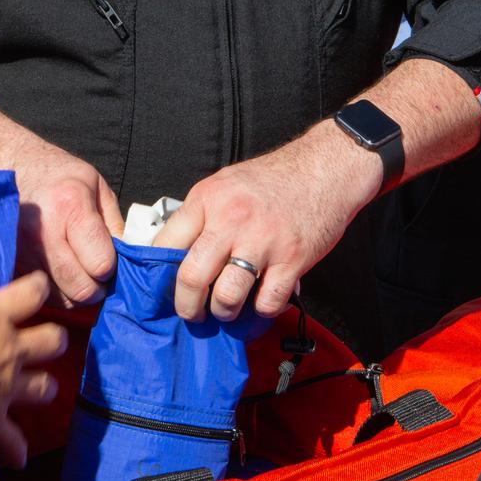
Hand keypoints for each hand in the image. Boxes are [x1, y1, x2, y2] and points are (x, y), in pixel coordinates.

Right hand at [0, 271, 66, 465]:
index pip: (32, 292)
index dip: (38, 288)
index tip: (38, 287)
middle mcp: (9, 350)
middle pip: (53, 340)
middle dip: (53, 342)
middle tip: (47, 341)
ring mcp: (8, 388)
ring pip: (46, 387)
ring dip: (44, 390)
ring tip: (39, 390)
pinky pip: (16, 441)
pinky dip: (17, 449)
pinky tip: (18, 456)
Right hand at [14, 137, 123, 307]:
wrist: (13, 167)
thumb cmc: (59, 176)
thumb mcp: (97, 186)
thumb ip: (115, 225)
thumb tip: (129, 262)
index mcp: (70, 206)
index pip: (101, 263)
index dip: (111, 268)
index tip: (108, 260)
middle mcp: (42, 232)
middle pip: (80, 288)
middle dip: (96, 288)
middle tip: (96, 274)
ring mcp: (21, 250)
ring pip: (61, 299)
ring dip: (75, 293)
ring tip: (76, 271)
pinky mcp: (9, 263)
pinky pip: (39, 296)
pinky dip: (54, 293)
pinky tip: (57, 274)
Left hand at [154, 124, 379, 322]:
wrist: (322, 169)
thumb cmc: (273, 178)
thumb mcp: (225, 183)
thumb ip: (202, 214)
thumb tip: (177, 249)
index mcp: (208, 199)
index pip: (166, 243)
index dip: (158, 272)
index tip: (162, 287)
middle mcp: (231, 220)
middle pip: (191, 278)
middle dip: (186, 306)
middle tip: (191, 312)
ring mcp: (262, 242)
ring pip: (226, 298)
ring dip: (223, 311)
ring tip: (227, 308)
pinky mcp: (291, 260)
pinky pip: (266, 303)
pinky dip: (261, 310)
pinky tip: (261, 301)